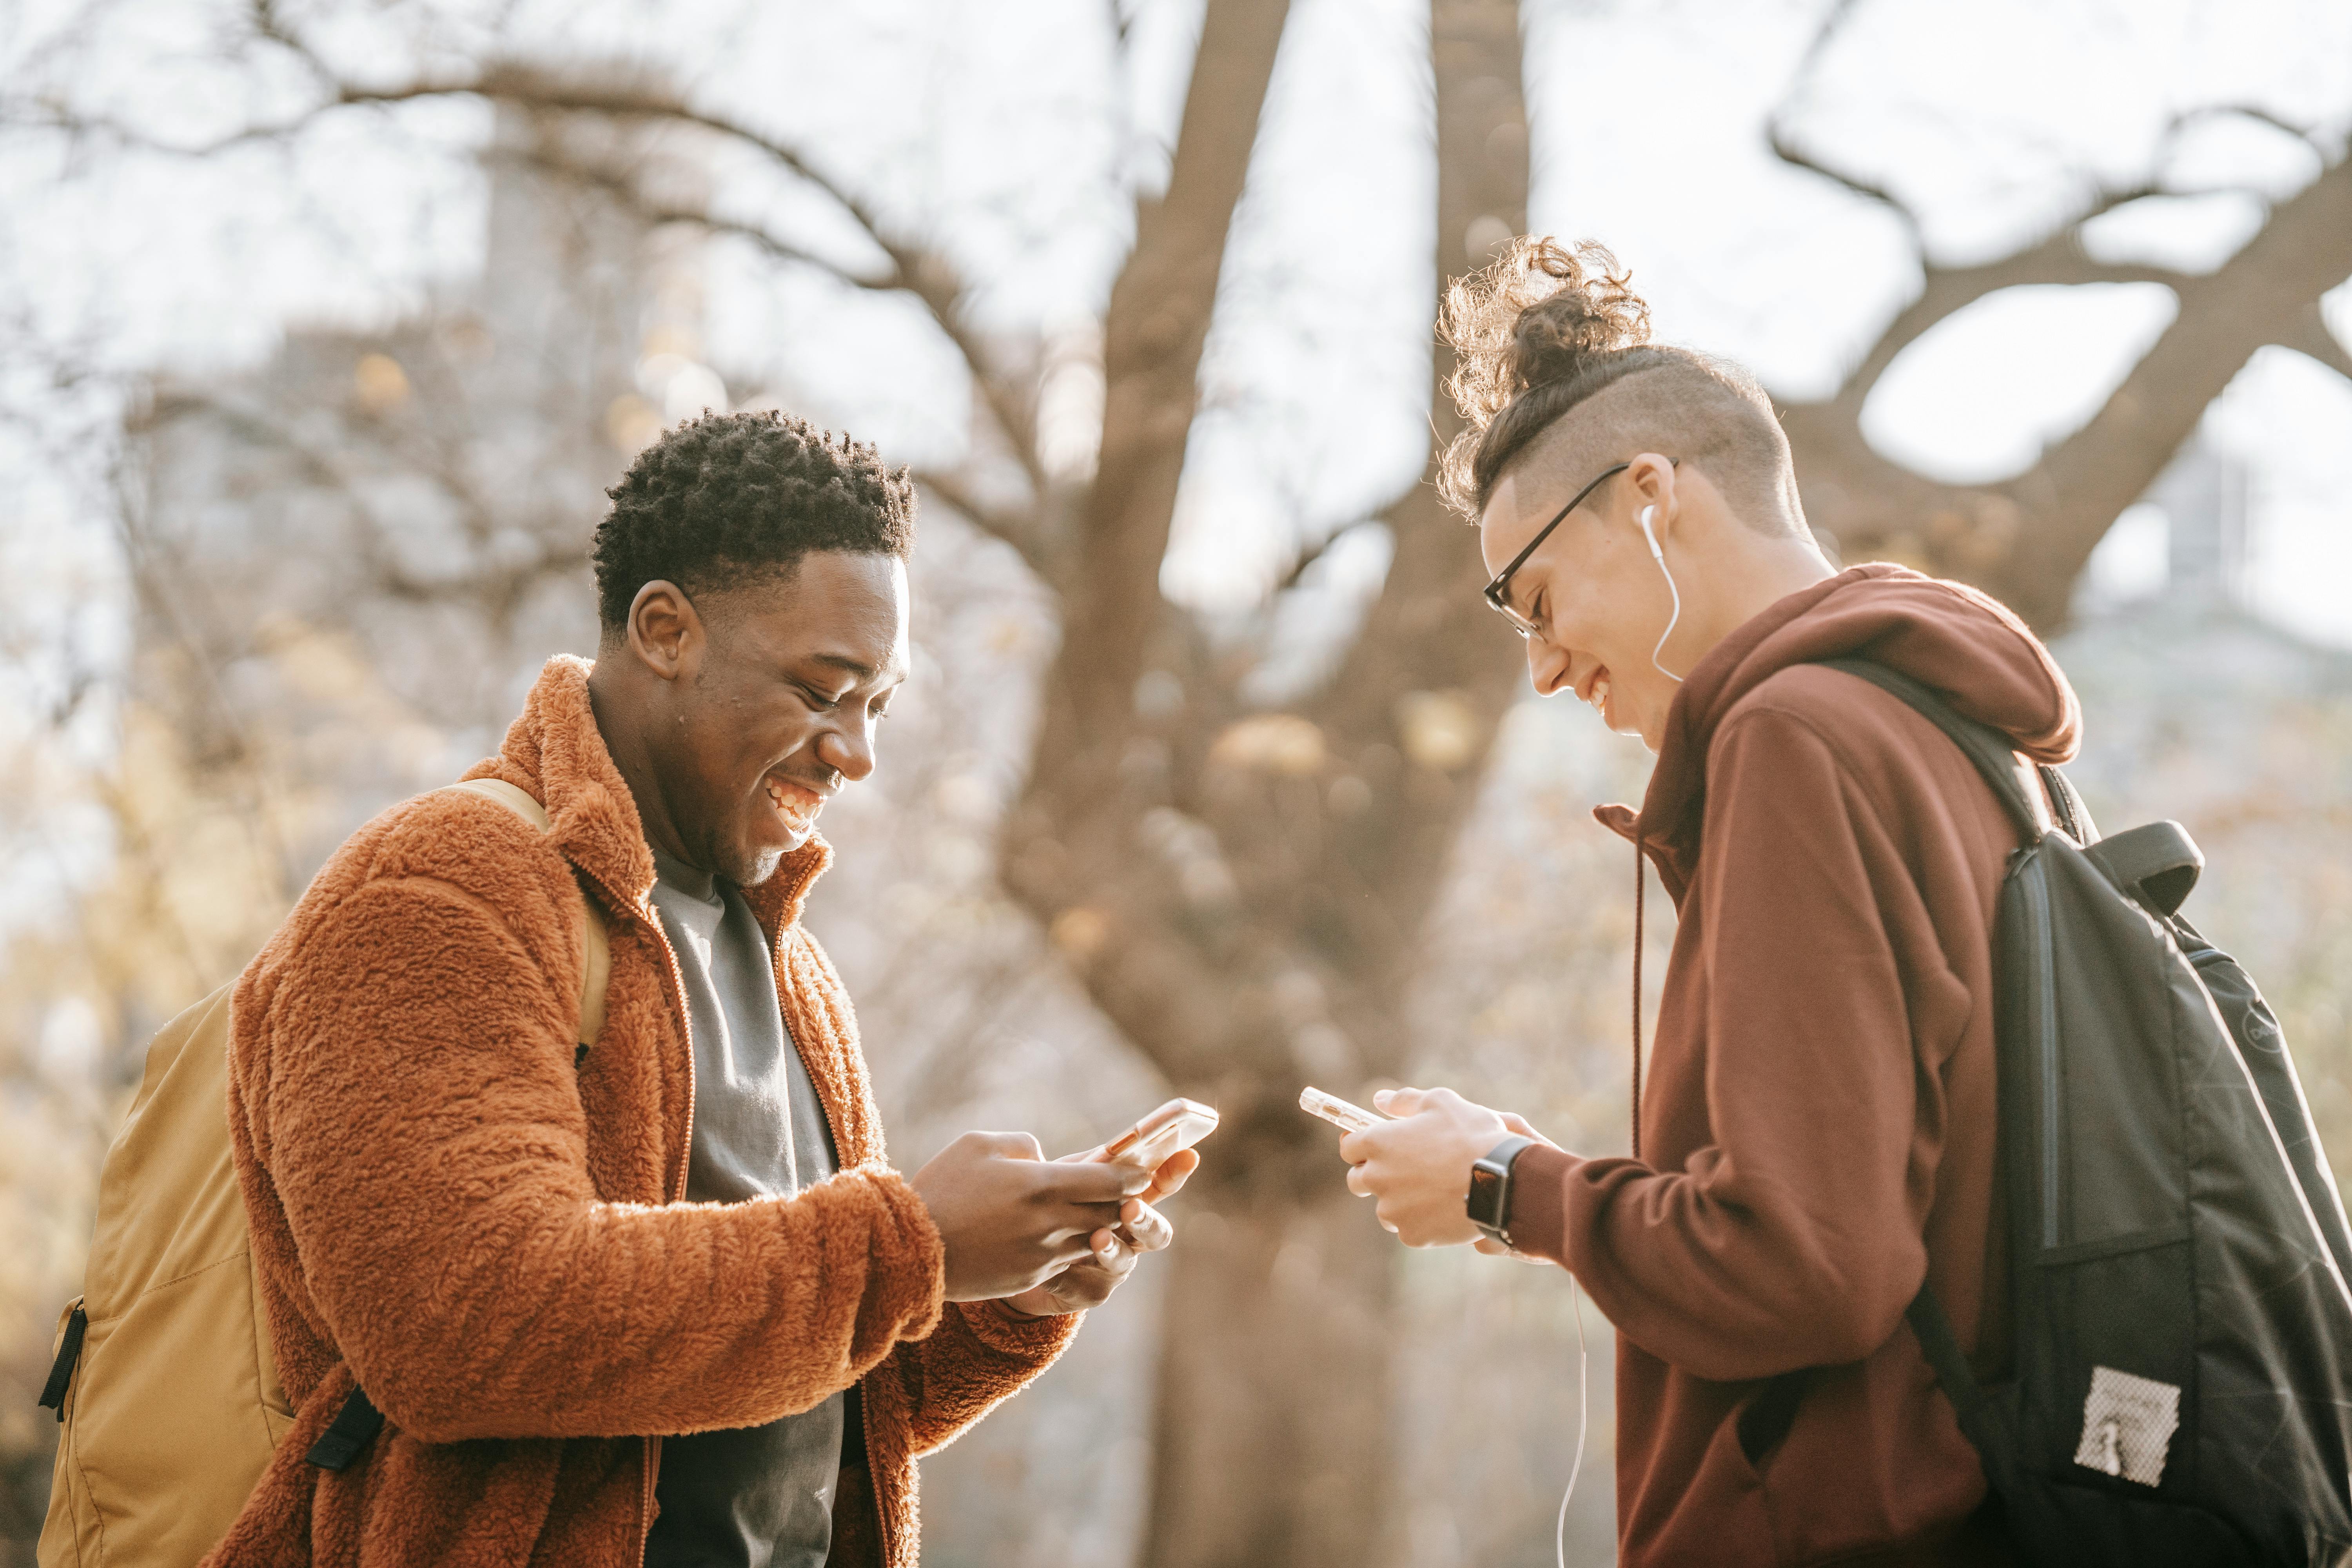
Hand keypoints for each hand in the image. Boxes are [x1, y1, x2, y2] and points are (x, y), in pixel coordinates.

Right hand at [910, 1131, 1151, 1300]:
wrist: (912, 1252)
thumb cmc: (941, 1189)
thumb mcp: (978, 1145)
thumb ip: (1023, 1145)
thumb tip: (1044, 1158)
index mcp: (1042, 1185)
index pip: (1111, 1181)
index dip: (1132, 1174)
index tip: (1141, 1169)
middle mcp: (1051, 1223)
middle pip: (1111, 1213)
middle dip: (1124, 1201)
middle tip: (1127, 1189)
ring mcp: (1044, 1255)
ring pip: (1095, 1240)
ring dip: (1102, 1225)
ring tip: (1098, 1210)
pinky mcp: (1032, 1277)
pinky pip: (1068, 1260)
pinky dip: (1074, 1245)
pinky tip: (1062, 1233)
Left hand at [1000, 1147, 1200, 1316]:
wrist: (1014, 1254)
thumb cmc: (1047, 1205)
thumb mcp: (1065, 1179)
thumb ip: (1090, 1166)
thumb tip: (1113, 1146)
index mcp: (1128, 1201)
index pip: (1159, 1186)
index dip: (1174, 1172)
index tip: (1188, 1156)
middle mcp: (1129, 1236)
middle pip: (1156, 1232)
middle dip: (1145, 1219)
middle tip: (1130, 1207)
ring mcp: (1114, 1267)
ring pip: (1125, 1261)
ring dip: (1112, 1248)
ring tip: (1097, 1237)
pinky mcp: (1091, 1293)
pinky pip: (1089, 1286)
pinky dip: (1072, 1274)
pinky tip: (1055, 1267)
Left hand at [1338, 1087, 1547, 1247]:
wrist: (1502, 1181)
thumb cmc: (1472, 1135)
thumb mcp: (1439, 1102)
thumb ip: (1403, 1100)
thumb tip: (1379, 1099)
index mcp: (1378, 1143)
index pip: (1348, 1146)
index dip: (1360, 1145)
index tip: (1374, 1146)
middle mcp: (1377, 1178)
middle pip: (1358, 1180)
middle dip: (1375, 1175)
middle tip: (1405, 1170)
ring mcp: (1393, 1210)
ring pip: (1384, 1208)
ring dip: (1399, 1201)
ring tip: (1431, 1191)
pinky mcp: (1412, 1235)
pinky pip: (1408, 1228)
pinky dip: (1421, 1221)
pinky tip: (1444, 1209)